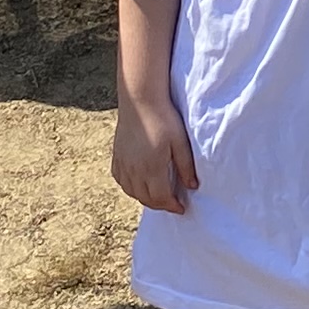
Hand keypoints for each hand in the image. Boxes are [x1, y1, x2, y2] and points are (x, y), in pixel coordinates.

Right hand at [110, 91, 198, 213]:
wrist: (140, 100)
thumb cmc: (164, 119)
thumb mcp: (180, 142)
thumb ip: (186, 166)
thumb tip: (192, 187)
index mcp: (152, 168)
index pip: (161, 198)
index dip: (172, 206)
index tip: (181, 208)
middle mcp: (134, 170)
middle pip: (145, 198)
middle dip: (160, 205)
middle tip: (172, 203)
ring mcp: (123, 163)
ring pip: (131, 192)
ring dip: (145, 198)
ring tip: (158, 196)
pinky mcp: (116, 156)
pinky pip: (121, 180)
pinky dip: (130, 187)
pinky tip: (138, 184)